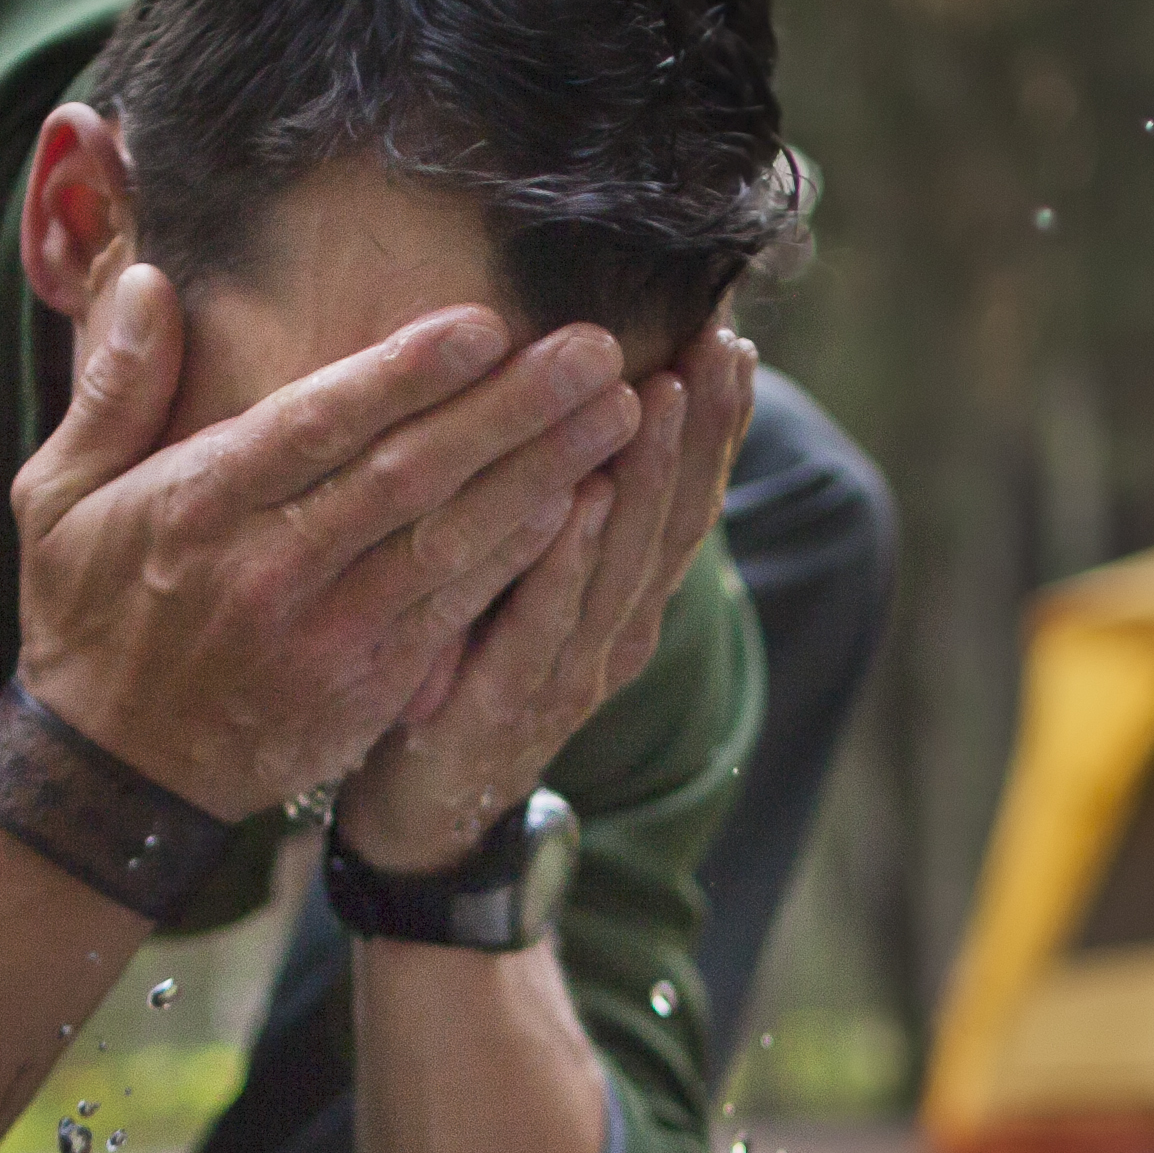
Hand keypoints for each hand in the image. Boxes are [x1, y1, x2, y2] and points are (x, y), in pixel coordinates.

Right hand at [9, 263, 644, 819]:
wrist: (114, 777)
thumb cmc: (89, 616)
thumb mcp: (59, 498)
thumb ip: (113, 390)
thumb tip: (150, 283)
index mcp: (200, 508)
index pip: (317, 427)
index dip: (405, 375)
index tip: (483, 323)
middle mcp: (272, 570)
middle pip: (409, 476)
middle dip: (511, 410)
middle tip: (594, 350)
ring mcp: (328, 636)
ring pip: (451, 543)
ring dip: (542, 474)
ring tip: (616, 413)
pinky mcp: (368, 687)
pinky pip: (457, 612)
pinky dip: (520, 559)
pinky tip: (579, 505)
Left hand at [340, 328, 751, 876]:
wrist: (420, 813)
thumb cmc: (468, 676)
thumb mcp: (526, 583)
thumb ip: (559, 509)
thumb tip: (580, 403)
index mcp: (628, 600)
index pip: (689, 499)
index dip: (717, 424)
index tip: (733, 338)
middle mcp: (618, 633)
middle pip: (676, 520)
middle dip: (703, 427)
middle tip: (719, 340)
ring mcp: (572, 672)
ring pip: (627, 563)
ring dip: (651, 474)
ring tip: (668, 390)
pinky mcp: (511, 704)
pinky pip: (546, 620)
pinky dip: (570, 557)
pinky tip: (586, 494)